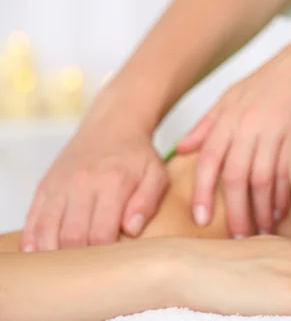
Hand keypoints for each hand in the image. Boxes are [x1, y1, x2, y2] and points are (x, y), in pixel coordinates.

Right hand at [21, 117, 167, 251]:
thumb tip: (131, 230)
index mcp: (112, 182)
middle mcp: (82, 183)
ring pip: (47, 230)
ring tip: (68, 264)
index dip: (106, 256)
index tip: (113, 261)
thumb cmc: (138, 156)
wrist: (112, 126)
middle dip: (81, 259)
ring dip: (55, 253)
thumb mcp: (156, 174)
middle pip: (72, 237)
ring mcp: (60, 185)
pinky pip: (32, 219)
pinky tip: (43, 251)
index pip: (101, 233)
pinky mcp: (45, 186)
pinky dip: (34, 239)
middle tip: (92, 266)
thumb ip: (147, 202)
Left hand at [177, 31, 290, 237]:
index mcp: (228, 118)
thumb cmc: (266, 82)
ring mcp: (275, 132)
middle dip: (235, 211)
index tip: (200, 218)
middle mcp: (248, 126)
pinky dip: (282, 196)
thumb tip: (181, 148)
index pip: (208, 160)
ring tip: (258, 229)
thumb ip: (206, 125)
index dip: (202, 192)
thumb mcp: (230, 97)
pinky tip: (278, 211)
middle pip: (236, 177)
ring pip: (262, 180)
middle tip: (235, 235)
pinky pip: (287, 172)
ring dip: (260, 209)